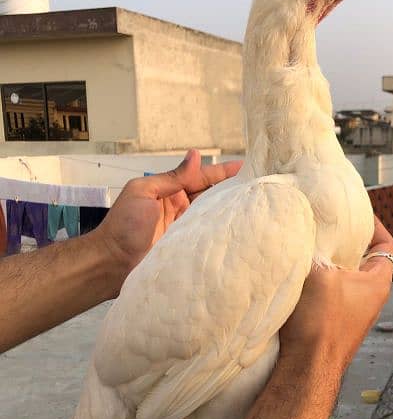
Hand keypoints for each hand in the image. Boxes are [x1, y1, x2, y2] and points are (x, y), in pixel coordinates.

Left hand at [93, 149, 241, 292]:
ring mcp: (186, 230)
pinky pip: (207, 237)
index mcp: (169, 191)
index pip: (200, 178)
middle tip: (257, 184)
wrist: (111, 263)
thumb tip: (195, 155)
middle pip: (211, 196)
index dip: (221, 172)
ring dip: (229, 210)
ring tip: (255, 204)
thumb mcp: (144, 192)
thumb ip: (172, 178)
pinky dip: (221, 232)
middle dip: (231, 189)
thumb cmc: (124, 224)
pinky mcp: (188, 249)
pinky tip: (240, 229)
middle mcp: (181, 208)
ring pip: (212, 215)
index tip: (244, 166)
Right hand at [280, 217, 392, 370]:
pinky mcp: (335, 325)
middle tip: (326, 226)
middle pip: (363, 260)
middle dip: (346, 242)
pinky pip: (331, 295)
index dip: (375, 225)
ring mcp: (353, 314)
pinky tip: (299, 276)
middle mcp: (371, 299)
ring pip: (344, 278)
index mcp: (377, 283)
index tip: (357, 212)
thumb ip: (315, 250)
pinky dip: (319, 282)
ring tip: (309, 247)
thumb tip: (303, 232)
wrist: (307, 369)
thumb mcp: (318, 273)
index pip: (386, 245)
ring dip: (329, 263)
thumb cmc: (319, 322)